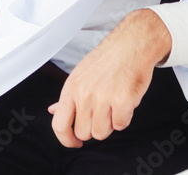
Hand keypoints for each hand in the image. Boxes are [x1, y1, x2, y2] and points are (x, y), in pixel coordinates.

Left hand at [48, 9, 171, 146]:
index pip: (59, 125)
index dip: (66, 140)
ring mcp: (103, 98)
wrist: (133, 44)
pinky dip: (125, 117)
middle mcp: (85, 94)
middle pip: (83, 132)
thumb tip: (53, 111)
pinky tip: (126, 102)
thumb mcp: (81, 74)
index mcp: (71, 88)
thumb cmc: (109, 58)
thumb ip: (69, 97)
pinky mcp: (123, 101)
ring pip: (102, 133)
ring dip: (110, 124)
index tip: (75, 143)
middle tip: (104, 113)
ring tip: (115, 106)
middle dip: (94, 127)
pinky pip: (121, 125)